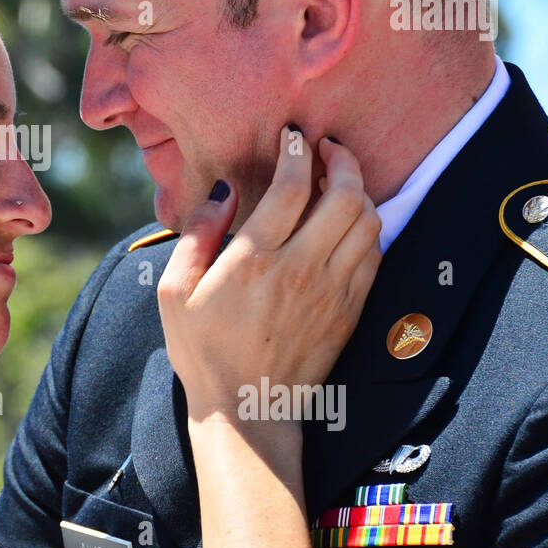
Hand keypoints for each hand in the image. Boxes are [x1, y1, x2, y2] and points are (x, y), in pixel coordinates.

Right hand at [157, 126, 381, 424]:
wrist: (248, 410)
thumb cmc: (203, 350)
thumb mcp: (174, 291)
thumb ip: (196, 234)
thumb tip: (223, 190)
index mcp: (253, 260)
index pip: (292, 186)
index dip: (297, 151)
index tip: (294, 136)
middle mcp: (300, 270)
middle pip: (344, 196)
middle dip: (342, 160)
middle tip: (328, 148)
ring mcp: (331, 291)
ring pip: (367, 222)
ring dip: (358, 191)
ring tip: (340, 180)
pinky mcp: (349, 311)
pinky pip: (374, 255)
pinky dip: (368, 228)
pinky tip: (349, 222)